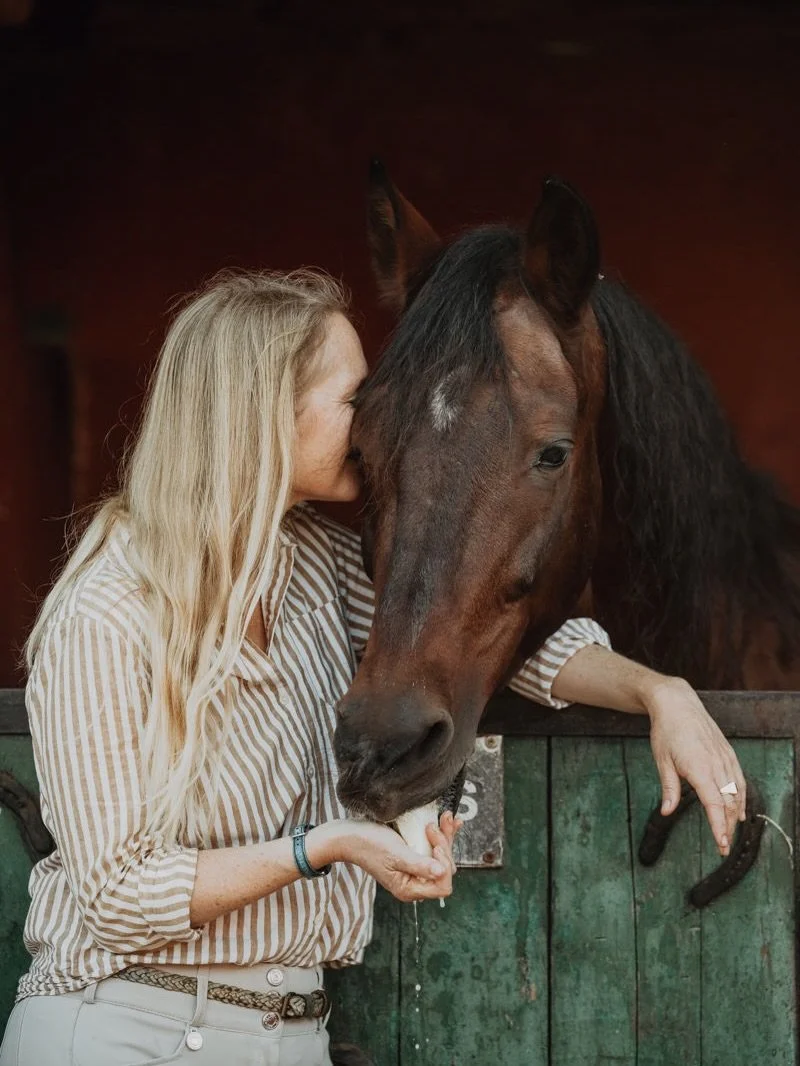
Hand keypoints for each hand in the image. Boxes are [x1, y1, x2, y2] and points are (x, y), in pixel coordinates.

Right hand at [335, 812, 461, 902]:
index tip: (435, 845)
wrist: (350, 835)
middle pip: (445, 869)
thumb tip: (442, 873)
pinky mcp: (413, 856)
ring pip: (442, 857)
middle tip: (434, 825)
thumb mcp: (395, 854)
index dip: (444, 865)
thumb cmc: (369, 845)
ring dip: (446, 837)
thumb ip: (419, 865)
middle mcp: (415, 882)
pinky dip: (443, 835)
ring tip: (446, 817)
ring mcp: (415, 869)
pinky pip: (434, 848)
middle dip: (445, 846)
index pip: (442, 886)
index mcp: (409, 889)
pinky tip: (450, 822)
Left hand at [645, 677, 746, 855]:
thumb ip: (669, 788)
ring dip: (734, 814)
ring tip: (729, 833)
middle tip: (723, 847)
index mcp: (699, 768)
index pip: (714, 804)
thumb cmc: (666, 732)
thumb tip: (666, 812)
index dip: (718, 826)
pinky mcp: (728, 753)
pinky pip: (740, 779)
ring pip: (737, 792)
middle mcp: (716, 764)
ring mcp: (725, 757)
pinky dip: (742, 797)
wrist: (677, 703)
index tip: (721, 844)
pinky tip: (739, 811)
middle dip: (727, 826)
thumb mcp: (662, 761)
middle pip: (728, 802)